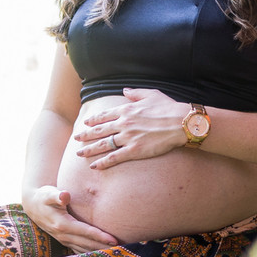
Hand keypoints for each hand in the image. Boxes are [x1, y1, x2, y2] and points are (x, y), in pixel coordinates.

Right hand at [22, 186, 118, 253]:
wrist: (33, 206)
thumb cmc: (44, 197)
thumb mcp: (48, 193)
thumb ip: (57, 195)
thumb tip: (64, 195)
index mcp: (62, 224)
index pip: (85, 232)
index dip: (100, 236)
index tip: (114, 240)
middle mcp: (64, 235)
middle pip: (88, 244)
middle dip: (104, 247)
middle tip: (123, 249)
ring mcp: (64, 240)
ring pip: (85, 249)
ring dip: (100, 252)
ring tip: (117, 254)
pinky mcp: (66, 241)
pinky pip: (80, 250)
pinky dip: (92, 253)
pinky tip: (103, 255)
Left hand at [73, 88, 188, 169]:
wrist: (180, 122)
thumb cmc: (169, 108)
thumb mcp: (151, 94)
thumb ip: (135, 93)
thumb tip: (125, 90)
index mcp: (126, 109)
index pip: (104, 115)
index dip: (93, 120)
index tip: (86, 122)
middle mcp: (123, 123)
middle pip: (99, 131)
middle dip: (85, 135)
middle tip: (76, 139)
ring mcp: (128, 137)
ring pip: (103, 144)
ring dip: (89, 149)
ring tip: (80, 153)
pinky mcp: (134, 150)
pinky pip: (114, 158)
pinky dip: (103, 162)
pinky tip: (94, 166)